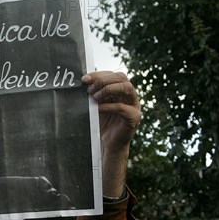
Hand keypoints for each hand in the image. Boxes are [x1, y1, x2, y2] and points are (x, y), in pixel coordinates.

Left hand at [82, 71, 140, 197]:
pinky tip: (98, 109)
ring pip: (127, 88)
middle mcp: (130, 96)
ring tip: (95, 97)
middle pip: (122, 77)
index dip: (99, 75)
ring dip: (109, 89)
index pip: (114, 75)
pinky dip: (109, 106)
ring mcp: (134, 106)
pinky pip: (123, 108)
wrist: (107, 145)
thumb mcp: (96, 105)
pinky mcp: (134, 118)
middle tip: (89, 90)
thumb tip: (84, 81)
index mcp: (121, 91)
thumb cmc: (101, 124)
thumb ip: (94, 94)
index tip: (84, 79)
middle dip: (103, 80)